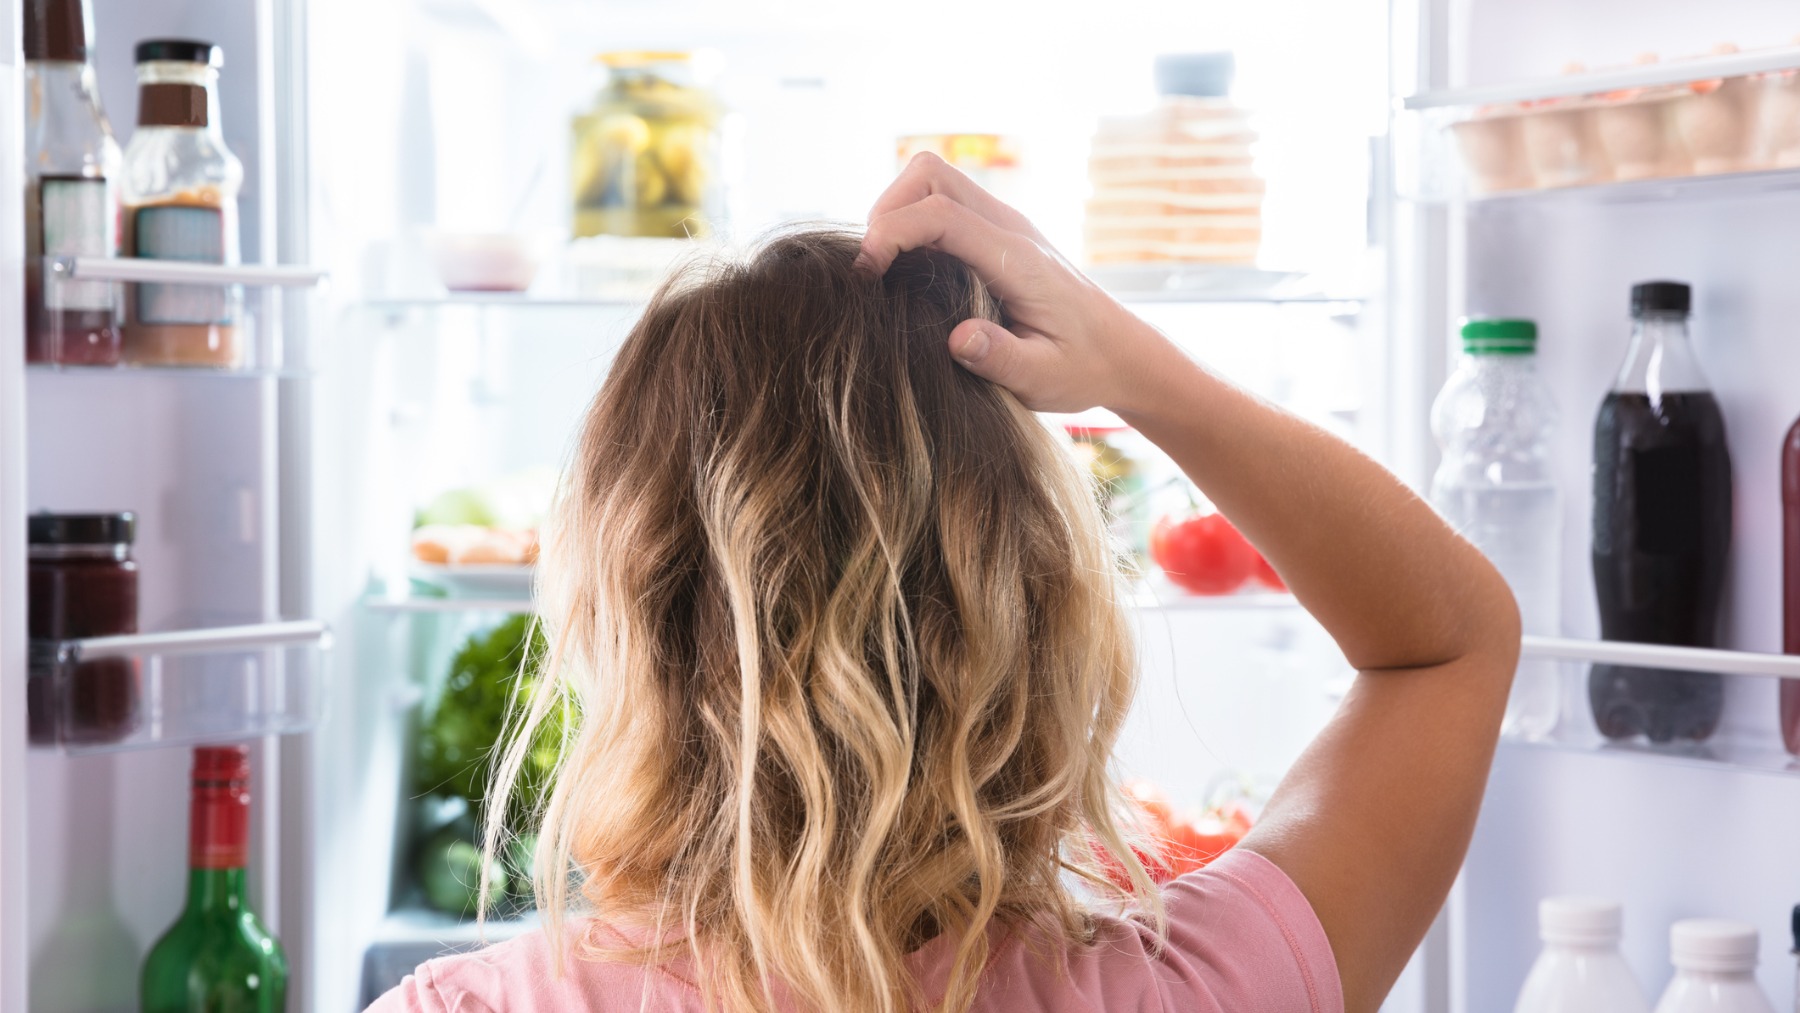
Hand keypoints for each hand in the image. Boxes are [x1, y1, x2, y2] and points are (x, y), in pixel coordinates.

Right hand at [857, 153, 1174, 414]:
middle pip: (929, 174)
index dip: (890, 234)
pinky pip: (943, 202)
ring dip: (896, 212)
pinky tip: (907, 273)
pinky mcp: (997, 232)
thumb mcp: (1043, 379)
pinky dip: (912, 223)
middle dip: (886, 210)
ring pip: (933, 180)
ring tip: (882, 269)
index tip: (865, 276)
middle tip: (870, 269)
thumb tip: (958, 339)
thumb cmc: (1081, 368)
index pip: (940, 214)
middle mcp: (1009, 228)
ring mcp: (1003, 225)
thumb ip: (1001, 358)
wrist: (1120, 353)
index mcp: (1017, 259)